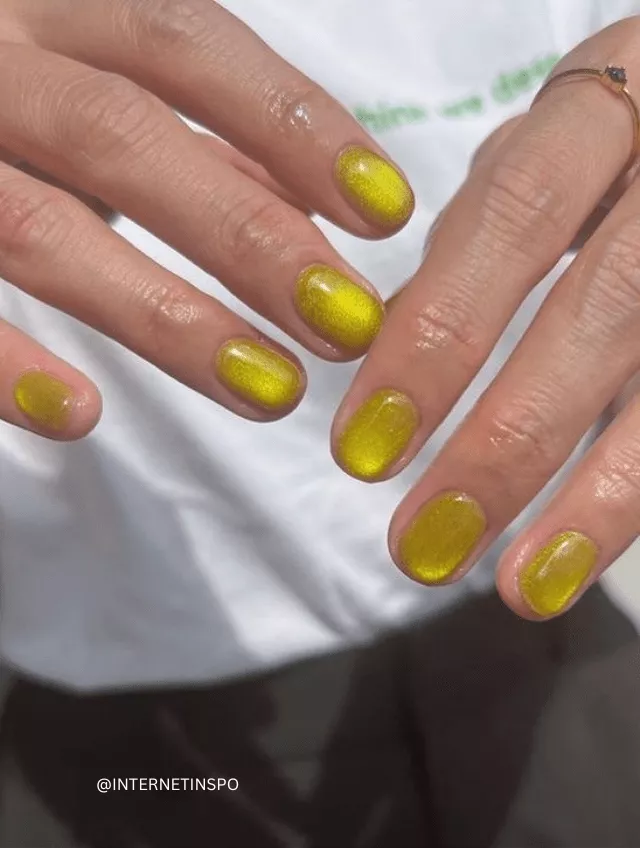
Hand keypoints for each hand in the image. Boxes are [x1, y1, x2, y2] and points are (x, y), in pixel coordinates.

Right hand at [0, 0, 413, 437]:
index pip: (187, 44)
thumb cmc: (13, 100)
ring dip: (165, 318)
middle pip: (125, 135)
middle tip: (343, 322)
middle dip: (247, 235)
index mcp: (50, 2)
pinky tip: (81, 413)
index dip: (292, 123)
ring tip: (269, 389)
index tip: (385, 210)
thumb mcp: (95, 84)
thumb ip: (196, 134)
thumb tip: (317, 201)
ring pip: (40, 229)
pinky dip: (4, 360)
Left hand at [332, 17, 639, 619]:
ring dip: (598, 496)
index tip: (365, 447)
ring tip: (521, 584)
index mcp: (609, 105)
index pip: (508, 223)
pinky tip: (580, 550)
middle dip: (507, 440)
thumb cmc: (610, 138)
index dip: (435, 340)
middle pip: (602, 311)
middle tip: (426, 542)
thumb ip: (478, 233)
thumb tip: (386, 342)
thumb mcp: (542, 148)